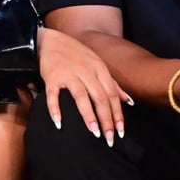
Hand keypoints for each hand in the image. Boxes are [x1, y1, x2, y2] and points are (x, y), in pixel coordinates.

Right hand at [37, 26, 130, 146]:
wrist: (50, 41)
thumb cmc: (76, 55)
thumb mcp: (97, 64)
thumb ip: (112, 82)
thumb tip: (128, 100)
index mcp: (99, 68)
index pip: (111, 94)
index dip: (117, 113)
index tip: (120, 131)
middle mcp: (86, 71)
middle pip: (100, 97)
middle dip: (106, 119)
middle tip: (109, 138)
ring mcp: (69, 74)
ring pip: (81, 96)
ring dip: (88, 115)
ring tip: (94, 132)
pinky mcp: (52, 77)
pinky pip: (54, 95)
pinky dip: (55, 109)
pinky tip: (59, 122)